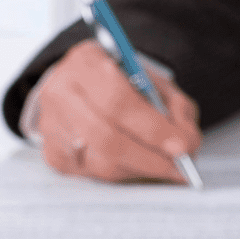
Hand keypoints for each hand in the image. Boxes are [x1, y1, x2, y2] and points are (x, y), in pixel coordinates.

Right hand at [34, 40, 201, 181]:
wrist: (86, 86)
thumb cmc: (125, 84)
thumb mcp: (156, 83)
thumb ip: (176, 107)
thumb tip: (186, 143)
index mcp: (86, 63)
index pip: (118, 102)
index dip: (152, 128)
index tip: (182, 146)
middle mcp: (60, 93)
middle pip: (106, 137)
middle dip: (150, 158)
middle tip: (179, 167)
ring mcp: (52, 126)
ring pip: (100, 162)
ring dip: (141, 169)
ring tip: (166, 167)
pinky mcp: (53, 154)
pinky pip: (93, 175)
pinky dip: (125, 175)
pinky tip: (140, 166)